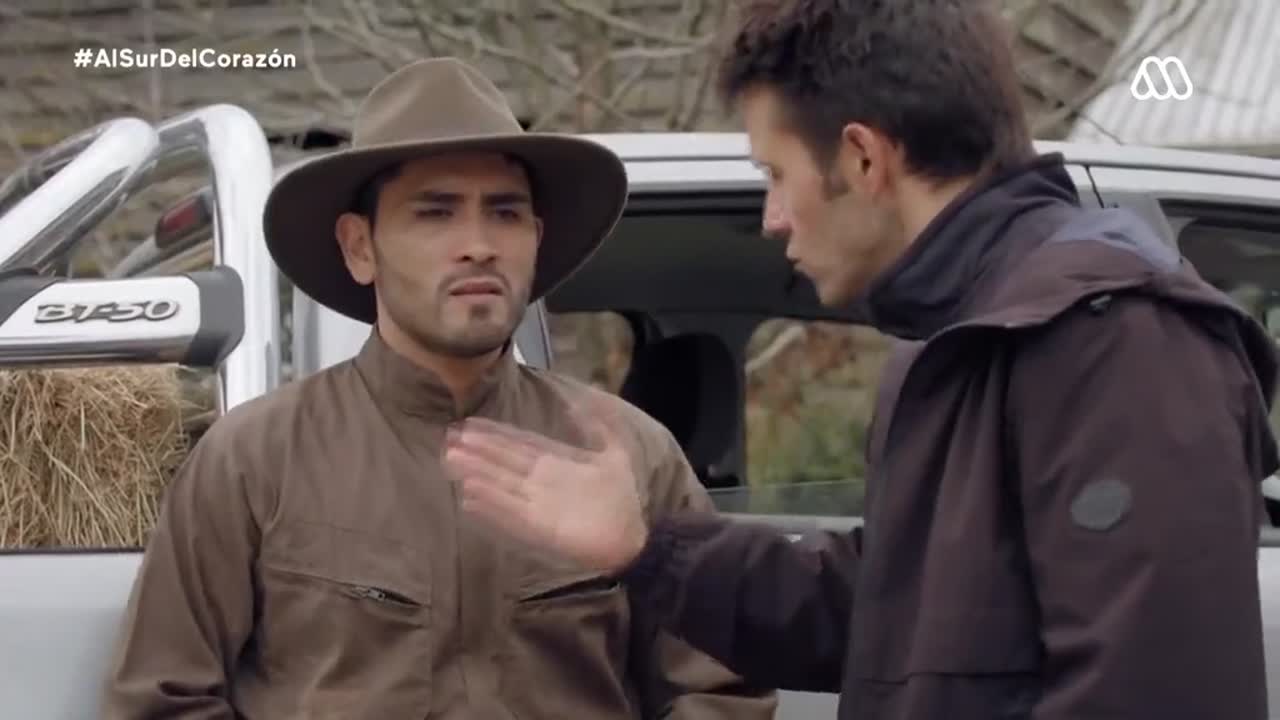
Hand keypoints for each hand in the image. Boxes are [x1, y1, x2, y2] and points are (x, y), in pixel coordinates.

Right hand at [442, 399, 648, 573]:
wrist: (631, 537)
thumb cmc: (621, 498)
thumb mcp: (614, 453)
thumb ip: (598, 425)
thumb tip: (576, 400)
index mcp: (555, 461)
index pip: (519, 443)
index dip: (494, 433)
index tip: (467, 424)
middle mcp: (541, 480)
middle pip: (504, 461)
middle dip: (477, 450)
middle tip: (448, 438)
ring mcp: (539, 503)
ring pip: (502, 483)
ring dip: (477, 472)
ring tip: (451, 460)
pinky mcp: (541, 527)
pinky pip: (511, 513)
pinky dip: (492, 504)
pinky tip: (470, 495)